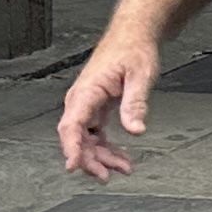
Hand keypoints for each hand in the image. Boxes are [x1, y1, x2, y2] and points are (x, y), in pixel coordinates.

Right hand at [57, 32, 155, 180]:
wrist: (134, 35)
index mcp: (87, 91)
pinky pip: (95, 133)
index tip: (73, 166)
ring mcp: (87, 104)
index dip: (71, 148)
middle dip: (90, 160)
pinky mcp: (96, 107)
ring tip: (123, 168)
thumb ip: (135, 104)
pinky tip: (119, 156)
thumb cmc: (133, 50)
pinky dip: (106, 147)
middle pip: (77, 137)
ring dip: (101, 156)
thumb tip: (136, 130)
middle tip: (108, 175)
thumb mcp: (141, 76)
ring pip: (86, 139)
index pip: (71, 125)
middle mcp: (82, 99)